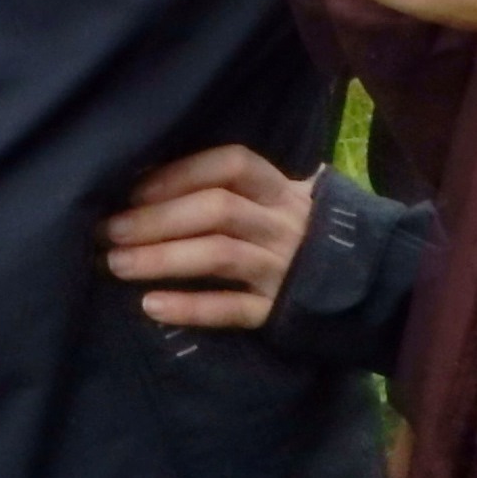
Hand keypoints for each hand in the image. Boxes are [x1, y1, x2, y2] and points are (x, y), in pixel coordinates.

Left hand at [101, 147, 313, 329]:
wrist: (366, 291)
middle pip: (217, 210)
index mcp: (281, 191)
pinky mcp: (279, 312)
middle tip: (110, 231)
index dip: (181, 173)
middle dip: (157, 218)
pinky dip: (190, 307)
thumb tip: (150, 177)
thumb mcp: (279, 203)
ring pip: (220, 255)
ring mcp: (282, 268)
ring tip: (117, 264)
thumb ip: (235, 191)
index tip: (135, 189)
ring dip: (163, 257)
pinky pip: (232, 309)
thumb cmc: (301, 238)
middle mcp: (283, 225)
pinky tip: (151, 305)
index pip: (232, 166)